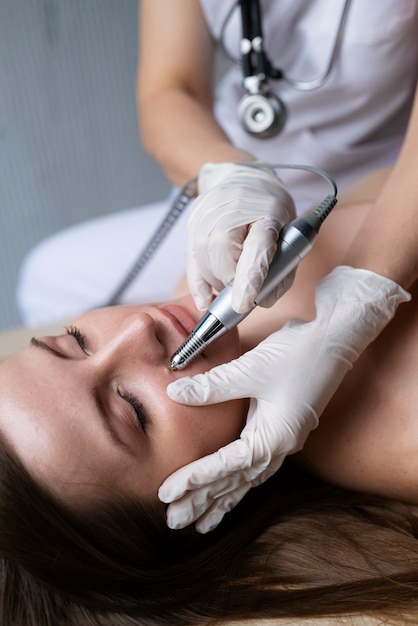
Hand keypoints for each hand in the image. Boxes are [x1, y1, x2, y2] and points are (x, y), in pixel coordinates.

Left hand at [160, 266, 409, 532]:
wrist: (337, 339)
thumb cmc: (299, 353)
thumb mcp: (251, 369)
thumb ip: (212, 385)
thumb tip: (174, 392)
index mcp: (273, 438)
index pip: (225, 467)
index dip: (194, 480)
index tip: (166, 495)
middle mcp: (280, 446)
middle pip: (236, 482)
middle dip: (205, 502)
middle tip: (175, 522)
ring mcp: (284, 439)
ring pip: (247, 478)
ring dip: (222, 499)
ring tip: (200, 522)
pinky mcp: (283, 428)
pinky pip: (256, 464)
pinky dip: (239, 481)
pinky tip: (229, 490)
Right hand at [187, 162, 295, 312]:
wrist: (244, 178)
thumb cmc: (271, 212)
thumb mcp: (289, 235)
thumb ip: (282, 270)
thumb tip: (263, 301)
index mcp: (268, 211)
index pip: (257, 247)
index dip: (249, 277)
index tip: (242, 303)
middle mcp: (235, 208)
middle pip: (223, 257)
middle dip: (231, 283)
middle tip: (242, 290)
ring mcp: (209, 212)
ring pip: (203, 260)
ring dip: (217, 282)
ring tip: (230, 283)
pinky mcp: (193, 220)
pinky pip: (191, 259)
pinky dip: (198, 283)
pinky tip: (204, 298)